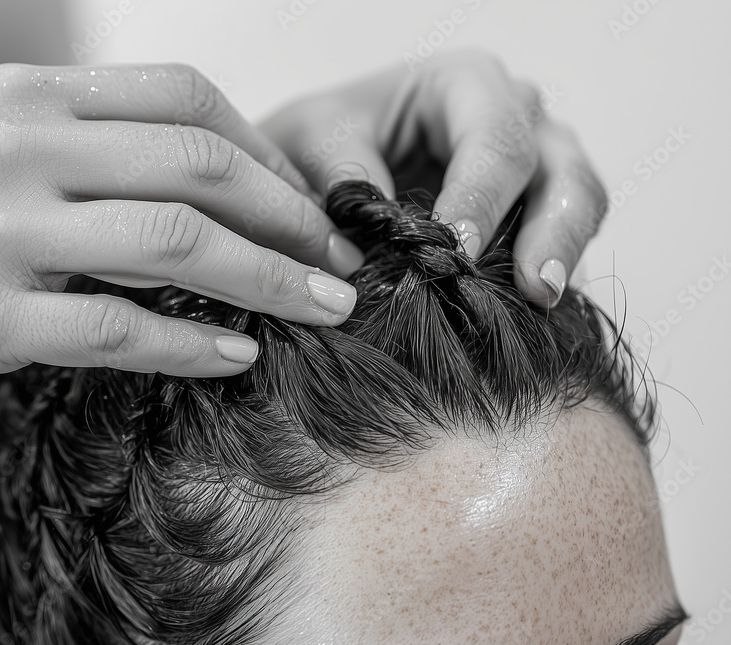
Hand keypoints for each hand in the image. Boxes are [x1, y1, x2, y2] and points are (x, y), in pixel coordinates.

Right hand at [0, 63, 363, 457]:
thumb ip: (85, 160)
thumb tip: (207, 194)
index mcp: (21, 98)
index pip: (184, 97)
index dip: (266, 151)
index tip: (304, 203)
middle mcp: (12, 147)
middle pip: (199, 163)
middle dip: (290, 216)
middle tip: (337, 261)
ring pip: (176, 244)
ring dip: (270, 280)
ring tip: (322, 309)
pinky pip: (121, 329)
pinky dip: (195, 345)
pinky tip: (238, 356)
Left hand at [262, 49, 608, 307]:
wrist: (314, 167)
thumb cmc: (320, 141)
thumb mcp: (314, 142)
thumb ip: (348, 176)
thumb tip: (388, 232)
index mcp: (463, 84)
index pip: (494, 137)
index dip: (481, 195)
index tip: (456, 248)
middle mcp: (513, 116)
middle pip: (557, 166)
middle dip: (550, 227)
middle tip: (534, 285)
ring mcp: (534, 163)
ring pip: (577, 200)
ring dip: (563, 251)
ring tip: (542, 300)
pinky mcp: (534, 214)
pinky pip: (561, 240)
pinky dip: (549, 273)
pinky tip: (530, 312)